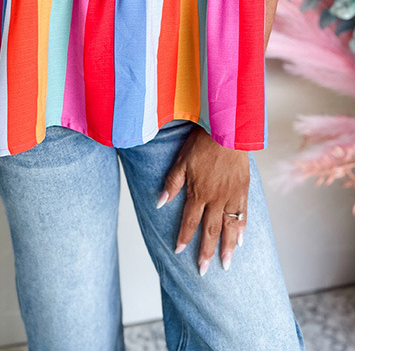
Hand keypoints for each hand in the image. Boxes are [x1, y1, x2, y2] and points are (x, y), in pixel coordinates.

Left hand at [159, 126, 248, 275]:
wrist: (227, 130)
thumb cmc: (201, 143)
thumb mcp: (181, 161)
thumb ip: (172, 183)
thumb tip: (159, 202)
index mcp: (198, 192)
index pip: (189, 221)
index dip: (184, 237)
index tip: (179, 252)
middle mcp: (216, 198)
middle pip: (210, 231)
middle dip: (206, 252)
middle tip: (204, 271)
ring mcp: (231, 196)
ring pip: (229, 227)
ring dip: (227, 248)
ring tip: (226, 264)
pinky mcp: (243, 190)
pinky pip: (243, 214)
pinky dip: (242, 229)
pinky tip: (241, 241)